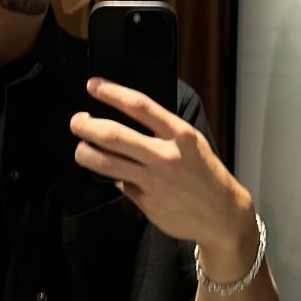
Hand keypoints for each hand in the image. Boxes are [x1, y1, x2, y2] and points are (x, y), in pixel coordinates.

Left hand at [70, 78, 255, 263]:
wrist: (223, 214)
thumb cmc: (206, 174)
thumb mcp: (192, 143)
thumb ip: (162, 132)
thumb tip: (126, 125)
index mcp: (179, 135)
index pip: (139, 106)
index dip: (111, 93)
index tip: (93, 86)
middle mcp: (165, 156)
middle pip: (113, 136)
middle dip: (87, 126)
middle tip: (77, 122)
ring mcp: (153, 181)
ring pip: (106, 163)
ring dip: (85, 153)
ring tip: (80, 149)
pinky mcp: (146, 202)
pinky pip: (120, 186)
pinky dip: (115, 179)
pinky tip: (117, 176)